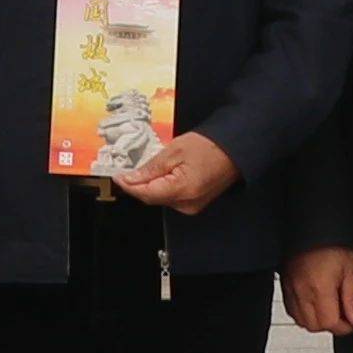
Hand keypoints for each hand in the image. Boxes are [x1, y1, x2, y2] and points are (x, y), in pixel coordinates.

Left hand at [118, 128, 235, 216]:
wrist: (234, 149)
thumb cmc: (210, 146)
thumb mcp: (174, 151)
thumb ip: (150, 168)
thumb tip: (130, 179)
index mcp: (182, 190)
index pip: (146, 194)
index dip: (129, 186)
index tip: (118, 176)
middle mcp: (187, 204)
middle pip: (152, 198)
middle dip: (139, 185)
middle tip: (129, 170)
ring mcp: (192, 206)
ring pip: (161, 199)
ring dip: (151, 186)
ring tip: (154, 167)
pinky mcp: (195, 204)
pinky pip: (171, 198)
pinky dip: (163, 187)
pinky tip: (165, 174)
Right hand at [283, 244, 352, 335]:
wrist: (312, 225)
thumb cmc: (332, 243)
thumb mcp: (351, 269)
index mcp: (320, 289)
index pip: (330, 324)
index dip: (346, 326)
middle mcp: (302, 292)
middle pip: (315, 326)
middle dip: (332, 325)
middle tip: (344, 314)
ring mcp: (291, 290)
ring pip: (302, 321)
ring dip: (317, 320)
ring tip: (330, 307)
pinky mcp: (285, 285)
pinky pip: (292, 310)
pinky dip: (304, 313)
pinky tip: (315, 303)